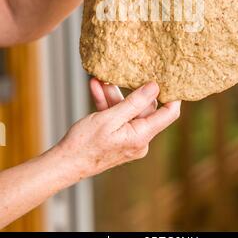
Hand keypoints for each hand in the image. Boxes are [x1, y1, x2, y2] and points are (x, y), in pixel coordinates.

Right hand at [57, 81, 180, 182]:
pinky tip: (97, 89)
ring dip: (113, 96)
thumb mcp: (110, 118)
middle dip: (130, 91)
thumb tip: (154, 87)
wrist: (65, 163)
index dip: (172, 95)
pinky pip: (118, 118)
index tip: (168, 78)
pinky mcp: (118, 138)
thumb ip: (134, 102)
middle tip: (121, 74)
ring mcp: (129, 139)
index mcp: (142, 136)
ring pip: (128, 111)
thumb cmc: (85, 143)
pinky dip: (108, 105)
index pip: (169, 114)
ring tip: (101, 80)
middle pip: (144, 109)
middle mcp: (139, 140)